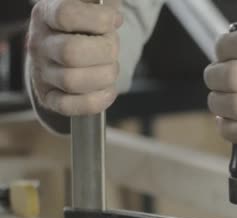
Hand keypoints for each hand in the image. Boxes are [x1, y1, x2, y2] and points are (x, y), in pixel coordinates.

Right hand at [27, 0, 122, 115]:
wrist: (70, 50)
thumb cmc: (87, 26)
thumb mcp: (91, 6)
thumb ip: (100, 3)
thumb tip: (113, 11)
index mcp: (46, 14)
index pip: (67, 14)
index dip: (99, 19)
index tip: (114, 20)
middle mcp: (39, 43)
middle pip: (72, 52)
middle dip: (105, 52)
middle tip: (112, 49)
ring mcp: (42, 72)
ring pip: (72, 81)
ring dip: (105, 76)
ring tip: (110, 67)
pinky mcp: (50, 97)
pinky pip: (70, 106)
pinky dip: (97, 100)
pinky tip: (108, 89)